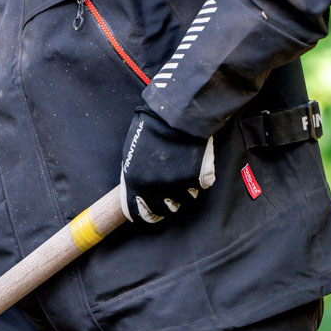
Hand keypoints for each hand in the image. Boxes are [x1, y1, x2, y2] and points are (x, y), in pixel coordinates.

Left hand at [120, 106, 214, 222]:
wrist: (176, 116)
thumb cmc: (150, 129)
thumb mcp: (131, 152)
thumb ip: (133, 174)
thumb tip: (134, 189)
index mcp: (137, 184)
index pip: (141, 213)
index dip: (145, 214)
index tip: (149, 214)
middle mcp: (158, 189)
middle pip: (164, 211)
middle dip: (165, 205)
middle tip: (167, 196)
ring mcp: (180, 186)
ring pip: (183, 201)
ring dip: (181, 193)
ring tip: (180, 179)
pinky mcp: (199, 179)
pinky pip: (198, 188)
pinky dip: (196, 182)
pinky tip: (192, 169)